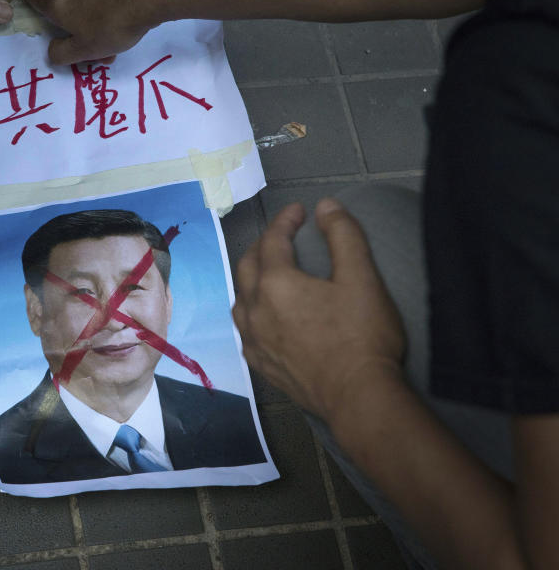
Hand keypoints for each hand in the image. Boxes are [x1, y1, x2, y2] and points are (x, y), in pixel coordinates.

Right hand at [12, 0, 157, 64]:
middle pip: (65, 5)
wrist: (146, 0)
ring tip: (111, 44)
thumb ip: (62, 54)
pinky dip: (107, 13)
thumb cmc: (110, 27)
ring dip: (92, 22)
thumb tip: (53, 50)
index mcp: (59, 6)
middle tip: (88, 47)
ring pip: (86, 4)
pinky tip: (122, 27)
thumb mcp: (83, 51)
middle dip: (72, 25)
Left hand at [232, 198, 405, 422]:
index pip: (273, 240)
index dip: (286, 220)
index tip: (301, 211)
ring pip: (241, 298)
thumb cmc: (362, 335)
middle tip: (285, 235)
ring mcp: (253, 340)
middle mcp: (254, 310)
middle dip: (264, 244)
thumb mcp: (361, 277)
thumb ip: (344, 235)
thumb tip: (326, 206)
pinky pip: (246, 328)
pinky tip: (266, 315)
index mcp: (275, 284)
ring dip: (253, 278)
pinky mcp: (260, 365)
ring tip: (271, 270)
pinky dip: (253, 310)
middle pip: (248, 265)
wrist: (358, 397)